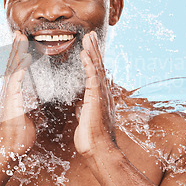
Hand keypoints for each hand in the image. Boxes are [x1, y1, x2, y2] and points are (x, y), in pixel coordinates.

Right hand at [0, 31, 35, 155]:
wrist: (11, 148)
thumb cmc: (20, 134)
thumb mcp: (32, 114)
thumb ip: (36, 104)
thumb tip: (42, 99)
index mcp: (16, 92)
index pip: (18, 70)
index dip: (21, 56)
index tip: (24, 42)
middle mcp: (10, 90)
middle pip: (13, 64)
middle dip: (16, 48)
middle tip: (19, 32)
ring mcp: (9, 93)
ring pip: (12, 67)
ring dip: (17, 51)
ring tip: (20, 36)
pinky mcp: (11, 98)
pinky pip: (16, 78)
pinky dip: (20, 66)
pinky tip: (25, 56)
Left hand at [74, 31, 116, 157]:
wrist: (99, 150)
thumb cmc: (92, 138)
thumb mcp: (87, 119)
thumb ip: (86, 109)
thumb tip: (82, 106)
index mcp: (100, 97)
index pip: (96, 74)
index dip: (93, 59)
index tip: (89, 47)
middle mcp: (103, 93)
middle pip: (98, 66)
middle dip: (94, 50)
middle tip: (90, 35)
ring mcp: (101, 95)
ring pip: (97, 68)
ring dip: (92, 51)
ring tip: (88, 38)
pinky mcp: (96, 98)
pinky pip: (92, 77)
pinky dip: (89, 64)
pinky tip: (85, 54)